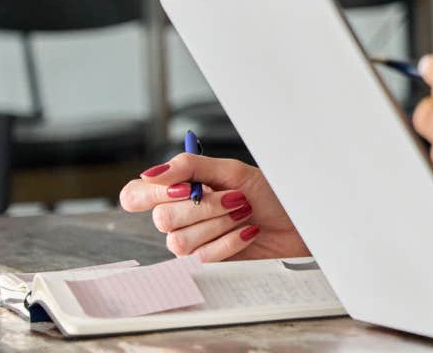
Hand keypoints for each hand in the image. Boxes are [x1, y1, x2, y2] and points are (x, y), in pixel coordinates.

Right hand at [119, 154, 307, 261]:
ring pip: (179, 240)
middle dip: (204, 206)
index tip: (184, 187)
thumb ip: (190, 167)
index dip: (151, 193)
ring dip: (219, 222)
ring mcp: (190, 243)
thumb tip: (152, 172)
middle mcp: (179, 217)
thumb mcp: (233, 171)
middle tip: (235, 197)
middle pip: (161, 218)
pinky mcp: (206, 264)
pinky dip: (231, 240)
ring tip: (244, 212)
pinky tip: (248, 232)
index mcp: (179, 191)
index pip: (136, 195)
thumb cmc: (269, 195)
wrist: (297, 223)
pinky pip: (203, 256)